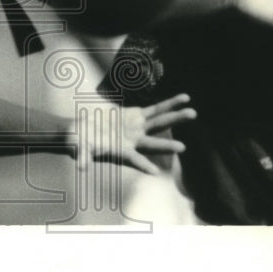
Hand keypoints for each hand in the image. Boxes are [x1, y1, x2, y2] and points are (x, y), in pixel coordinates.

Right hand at [77, 93, 196, 175]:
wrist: (83, 131)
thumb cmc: (79, 143)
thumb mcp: (79, 149)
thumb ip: (82, 156)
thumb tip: (81, 167)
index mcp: (120, 152)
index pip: (133, 160)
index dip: (142, 165)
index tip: (154, 172)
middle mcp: (134, 142)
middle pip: (153, 143)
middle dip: (167, 145)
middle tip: (183, 148)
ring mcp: (137, 128)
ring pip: (160, 122)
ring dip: (176, 117)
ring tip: (193, 113)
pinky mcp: (137, 116)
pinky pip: (156, 109)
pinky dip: (169, 104)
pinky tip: (184, 99)